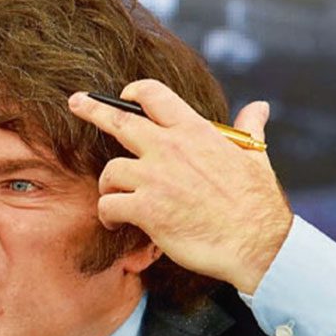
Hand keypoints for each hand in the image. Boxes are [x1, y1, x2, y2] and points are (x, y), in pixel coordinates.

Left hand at [68, 79, 292, 293]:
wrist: (256, 243)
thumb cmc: (257, 203)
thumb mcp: (255, 156)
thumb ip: (248, 129)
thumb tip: (259, 108)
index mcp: (195, 131)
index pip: (154, 95)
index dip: (134, 92)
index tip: (123, 95)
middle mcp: (170, 148)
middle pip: (119, 120)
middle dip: (92, 109)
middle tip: (76, 102)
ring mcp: (155, 178)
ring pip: (110, 170)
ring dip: (109, 185)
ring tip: (116, 198)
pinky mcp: (146, 209)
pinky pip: (109, 205)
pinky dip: (108, 214)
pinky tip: (116, 222)